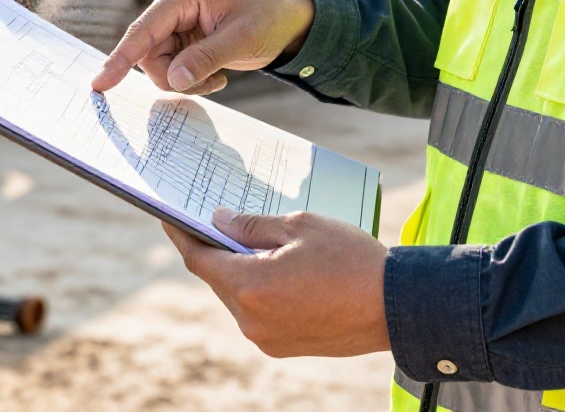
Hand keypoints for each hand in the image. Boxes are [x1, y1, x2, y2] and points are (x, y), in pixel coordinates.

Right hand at [90, 0, 314, 94]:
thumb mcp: (242, 40)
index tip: (100, 83)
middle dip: (176, 77)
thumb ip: (206, 59)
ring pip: (158, 66)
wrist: (286, 17)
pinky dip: (191, 79)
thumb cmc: (268, 18)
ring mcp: (172, 21)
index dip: (121, 59)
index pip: (144, 31)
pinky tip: (217, 74)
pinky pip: (170, 68)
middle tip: (212, 81)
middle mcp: (170, 3)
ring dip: (187, 80)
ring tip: (218, 76)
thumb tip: (175, 79)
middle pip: (150, 56)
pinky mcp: (178, 36)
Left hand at [164, 209, 389, 357]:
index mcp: (250, 285)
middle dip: (216, 251)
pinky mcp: (284, 347)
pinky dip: (259, 291)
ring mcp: (267, 338)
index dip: (181, 235)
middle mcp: (251, 319)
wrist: (396, 306)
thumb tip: (219, 222)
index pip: (199, 258)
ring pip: (238, 298)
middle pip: (218, 279)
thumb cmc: (351, 259)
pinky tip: (277, 270)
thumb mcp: (300, 226)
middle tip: (216, 223)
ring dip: (240, 272)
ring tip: (255, 244)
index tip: (168, 218)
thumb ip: (252, 225)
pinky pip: (258, 314)